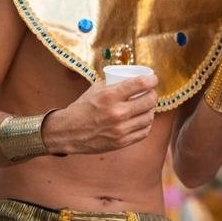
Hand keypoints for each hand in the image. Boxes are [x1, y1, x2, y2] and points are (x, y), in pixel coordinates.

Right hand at [43, 74, 158, 153]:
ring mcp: (120, 129)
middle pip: (149, 101)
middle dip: (153, 94)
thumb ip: (113, 84)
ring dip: (150, 110)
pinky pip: (143, 132)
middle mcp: (117, 113)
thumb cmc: (81, 109)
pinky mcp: (121, 142)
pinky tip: (143, 120)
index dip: (151, 80)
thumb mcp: (95, 90)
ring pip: (149, 117)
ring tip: (146, 107)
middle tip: (150, 93)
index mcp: (110, 96)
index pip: (140, 84)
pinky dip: (146, 125)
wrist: (68, 132)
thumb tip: (130, 78)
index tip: (153, 79)